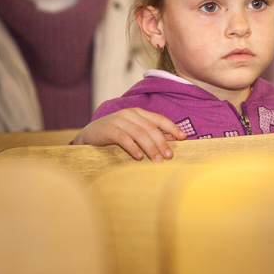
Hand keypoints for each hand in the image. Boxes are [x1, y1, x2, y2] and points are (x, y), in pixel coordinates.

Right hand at [71, 108, 186, 160]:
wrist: (89, 134)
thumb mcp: (133, 130)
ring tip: (157, 160)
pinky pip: (123, 138)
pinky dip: (133, 148)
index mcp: (138, 112)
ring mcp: (118, 120)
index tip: (183, 137)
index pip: (158, 119)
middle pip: (150, 128)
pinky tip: (139, 157)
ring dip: (150, 148)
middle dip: (162, 142)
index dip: (172, 127)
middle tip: (169, 156)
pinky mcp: (108, 129)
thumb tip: (171, 139)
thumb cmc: (114, 133)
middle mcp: (129, 114)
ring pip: (139, 133)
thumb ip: (149, 132)